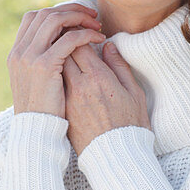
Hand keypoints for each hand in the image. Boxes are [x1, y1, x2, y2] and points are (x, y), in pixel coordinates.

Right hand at [7, 2, 106, 117]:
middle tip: (92, 16)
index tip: (77, 17)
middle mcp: (20, 52)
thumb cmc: (43, 113)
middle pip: (45, 14)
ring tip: (97, 25)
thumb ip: (43, 62)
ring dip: (79, 19)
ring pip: (55, 20)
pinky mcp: (44, 66)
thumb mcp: (37, 84)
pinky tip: (98, 38)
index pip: (34, 18)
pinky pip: (68, 39)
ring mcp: (30, 57)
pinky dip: (85, 34)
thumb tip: (60, 46)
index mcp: (17, 54)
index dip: (57, 12)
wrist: (36, 134)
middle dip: (71, 10)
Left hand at [63, 40, 151, 157]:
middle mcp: (80, 86)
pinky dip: (56, 75)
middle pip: (63, 53)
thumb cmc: (131, 125)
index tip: (83, 31)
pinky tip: (61, 72)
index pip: (80, 44)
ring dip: (58, 57)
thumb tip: (107, 45)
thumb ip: (120, 66)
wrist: (117, 157)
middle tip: (68, 35)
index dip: (79, 33)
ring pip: (56, 68)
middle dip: (64, 40)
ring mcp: (69, 99)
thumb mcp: (134, 93)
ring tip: (63, 51)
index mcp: (100, 78)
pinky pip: (56, 85)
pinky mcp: (63, 111)